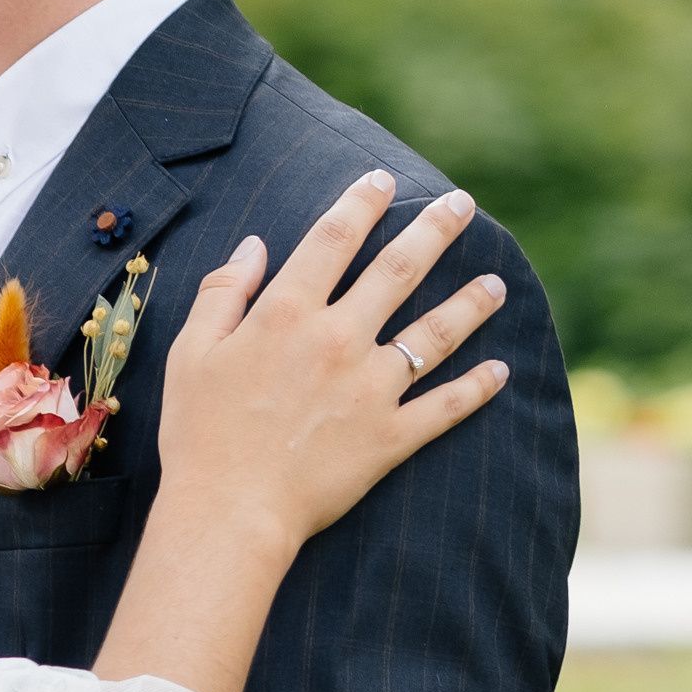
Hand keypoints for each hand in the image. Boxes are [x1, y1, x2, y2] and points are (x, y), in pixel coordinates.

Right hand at [157, 171, 508, 560]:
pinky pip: (445, 407)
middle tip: (462, 205)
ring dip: (470, 304)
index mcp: (286, 314)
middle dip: (434, 231)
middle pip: (398, 270)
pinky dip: (477, 389)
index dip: (360, 204)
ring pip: (435, 334)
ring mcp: (371, 389)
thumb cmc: (199, 432)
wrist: (228, 511)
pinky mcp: (390, 437)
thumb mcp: (190, 352)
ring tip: (496, 283)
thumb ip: (223, 293)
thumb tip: (255, 247)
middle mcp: (338, 340)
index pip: (332, 239)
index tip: (383, 180)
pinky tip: (501, 371)